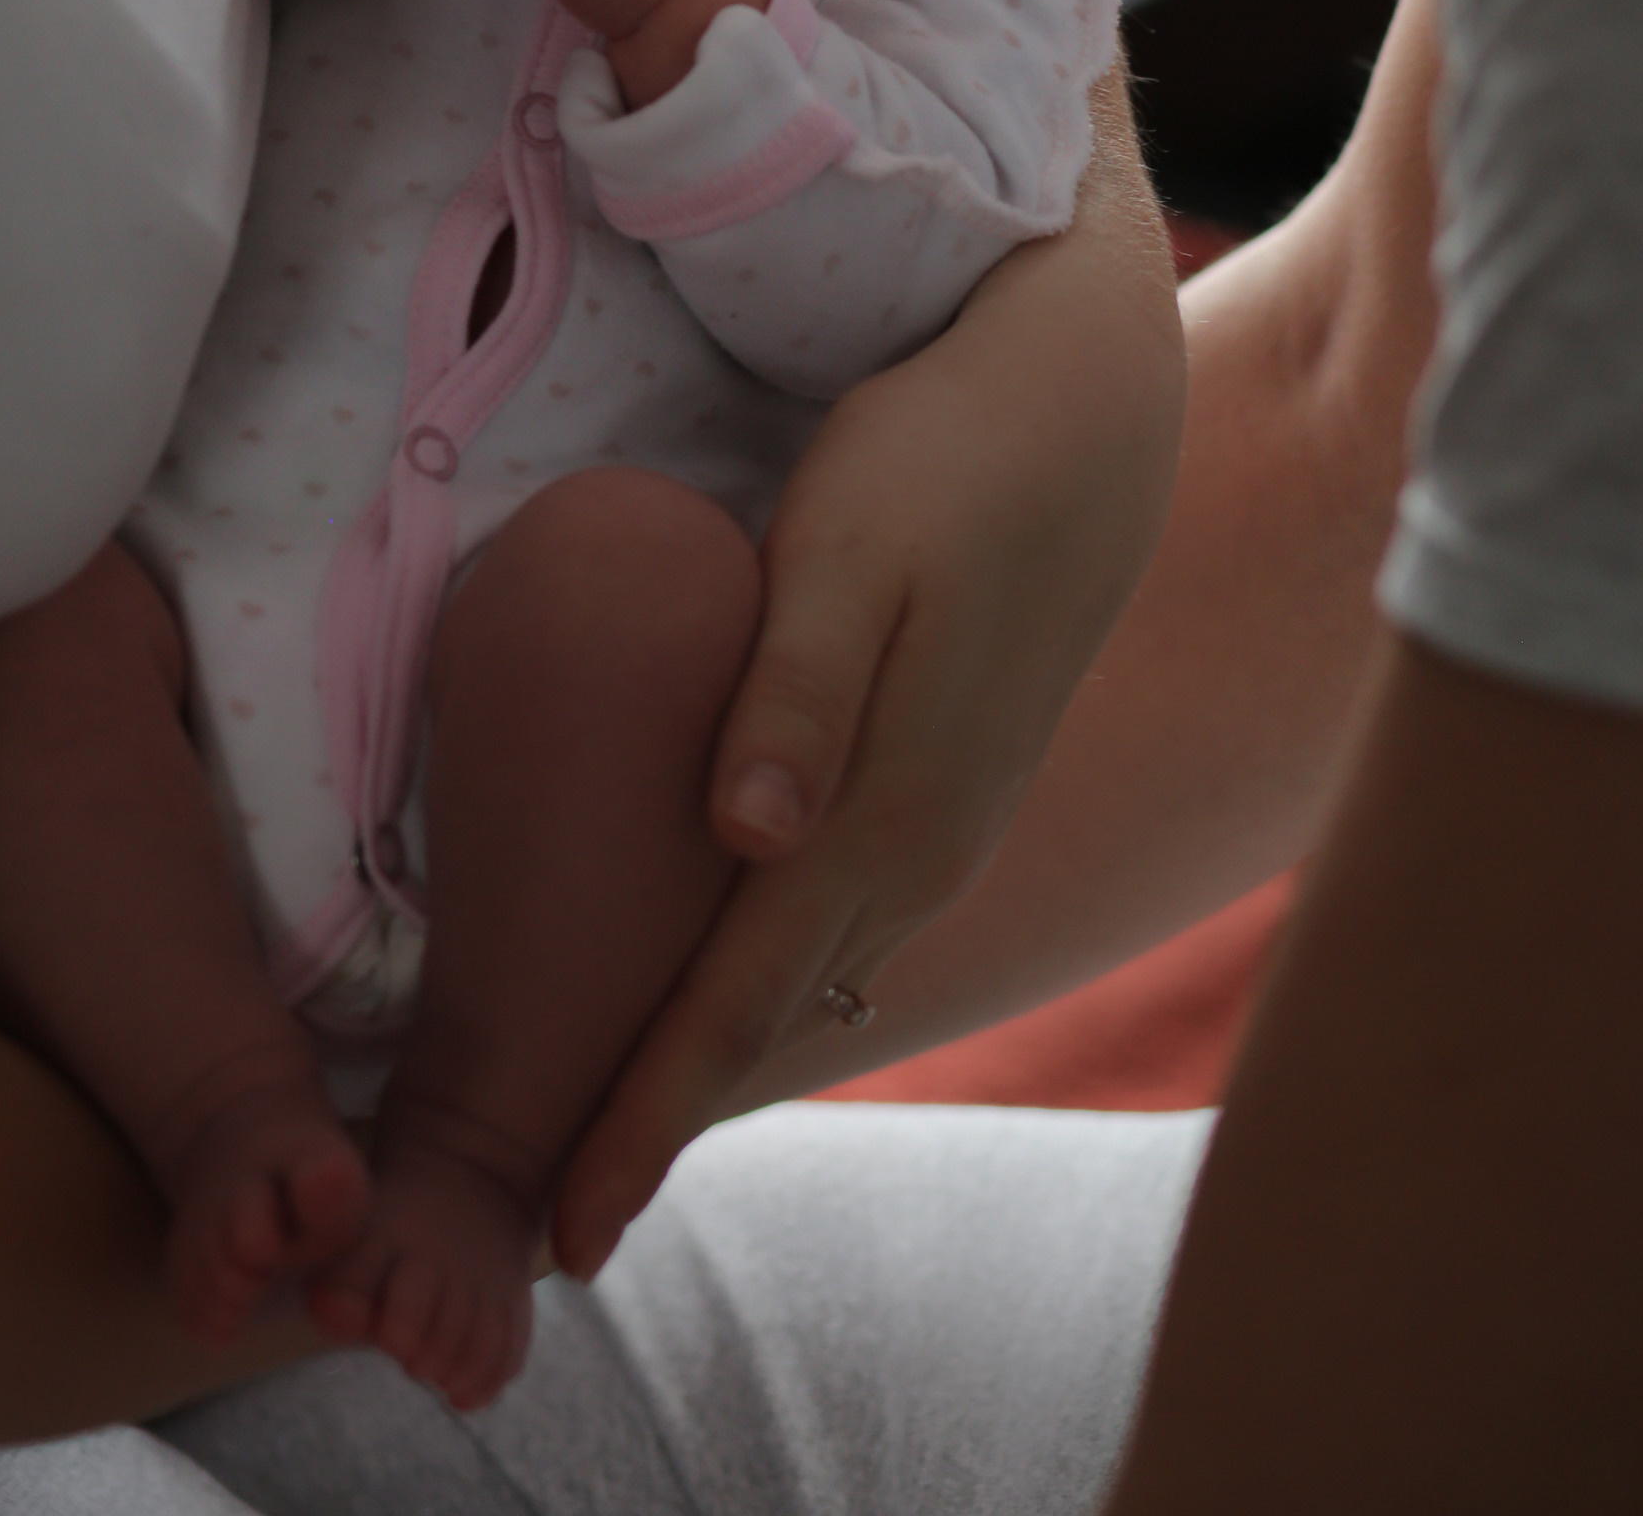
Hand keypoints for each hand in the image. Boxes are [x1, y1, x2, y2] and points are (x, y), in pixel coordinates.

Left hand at [550, 71, 1185, 1275]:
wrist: (1086, 406)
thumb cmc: (941, 456)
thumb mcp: (849, 546)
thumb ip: (793, 692)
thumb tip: (744, 840)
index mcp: (887, 813)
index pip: (736, 999)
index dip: (645, 1115)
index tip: (559, 1232)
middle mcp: (924, 852)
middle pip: (770, 1016)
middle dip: (665, 1122)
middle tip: (555, 1236)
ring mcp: (947, 826)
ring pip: (810, 980)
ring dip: (717, 1058)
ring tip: (617, 1140)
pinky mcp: (950, 787)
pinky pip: (840, 927)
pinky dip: (768, 984)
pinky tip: (722, 992)